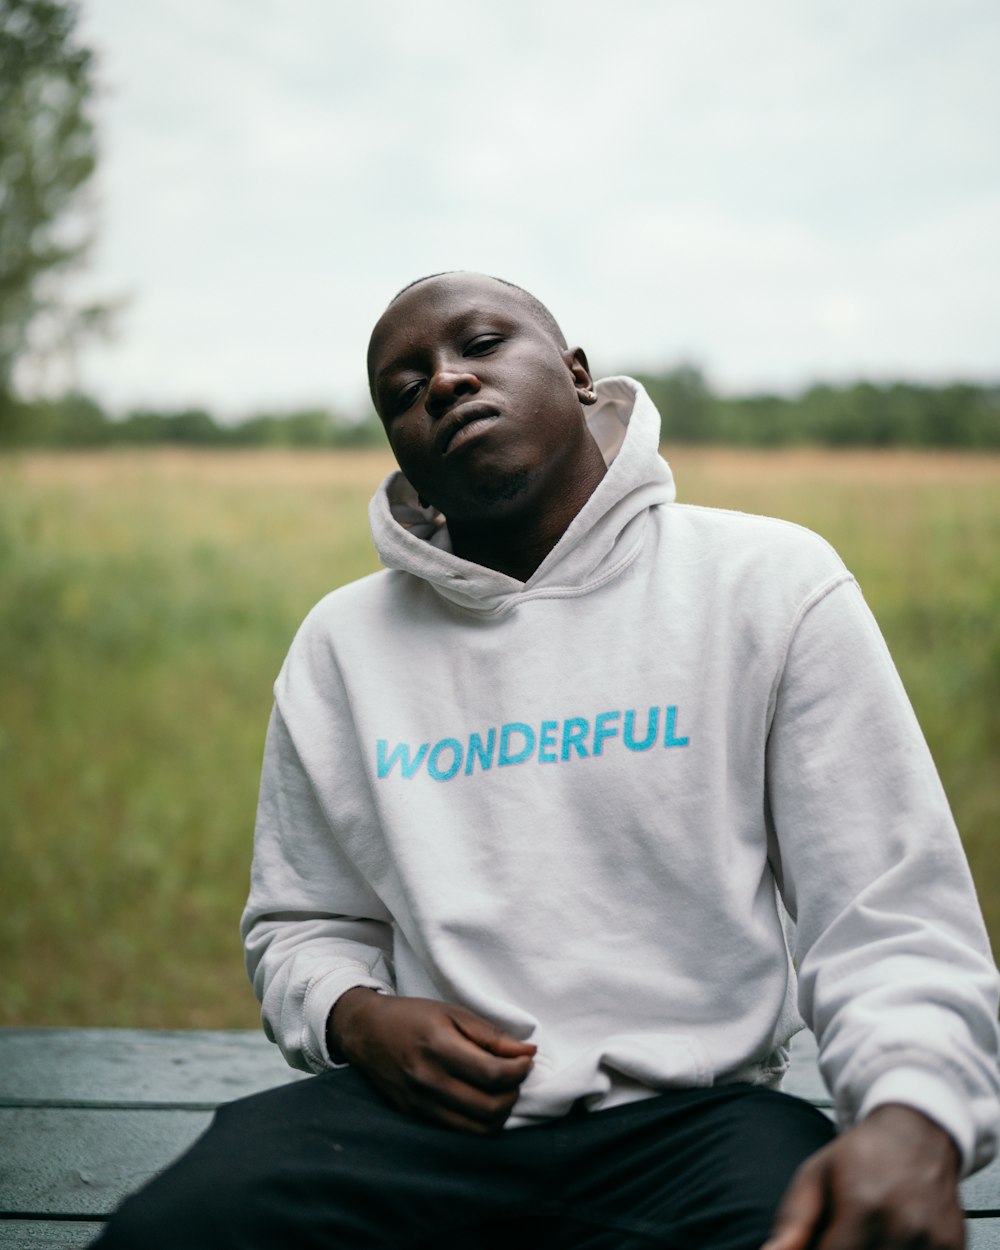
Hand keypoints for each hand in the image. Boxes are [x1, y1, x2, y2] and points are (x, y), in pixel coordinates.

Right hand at [327, 989, 536, 1134]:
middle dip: (514, 1093)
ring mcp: (421, 1104)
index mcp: (439, 1047)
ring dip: (500, 1112)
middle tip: (515, 1074)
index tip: (526, 1060)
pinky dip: (479, 1120)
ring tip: (500, 1089)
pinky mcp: (416, 1117)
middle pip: (490, 1107)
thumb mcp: (453, 1013)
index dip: (520, 1071)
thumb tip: (528, 1053)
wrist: (367, 1032)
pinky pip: (460, 1131)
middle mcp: (429, 1081)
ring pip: (478, 1128)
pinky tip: (480, 1099)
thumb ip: (491, 1036)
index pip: (493, 1074)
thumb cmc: (413, 1017)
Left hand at [762, 1103, 963, 1249]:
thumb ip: (792, 1221)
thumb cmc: (860, 1155)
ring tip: (859, 1237)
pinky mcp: (954, 1248)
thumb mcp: (816, 1174)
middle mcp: (903, 1228)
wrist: (918, 1132)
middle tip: (834, 1238)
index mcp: (863, 1207)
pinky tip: (884, 1241)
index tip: (812, 1245)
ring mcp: (934, 1242)